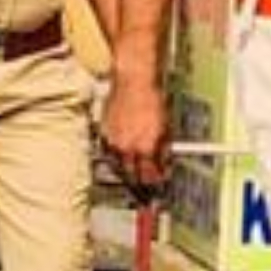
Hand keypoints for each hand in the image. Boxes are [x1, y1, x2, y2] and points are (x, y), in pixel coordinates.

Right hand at [102, 71, 171, 196]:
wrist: (133, 83)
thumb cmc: (151, 100)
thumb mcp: (165, 128)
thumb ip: (162, 150)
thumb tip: (163, 164)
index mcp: (145, 148)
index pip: (149, 176)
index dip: (154, 184)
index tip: (157, 187)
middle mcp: (128, 147)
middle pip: (131, 175)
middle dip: (139, 183)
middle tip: (144, 188)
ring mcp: (114, 141)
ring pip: (118, 165)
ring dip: (126, 171)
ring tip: (132, 174)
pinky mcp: (104, 133)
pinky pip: (109, 152)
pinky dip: (116, 156)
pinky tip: (122, 156)